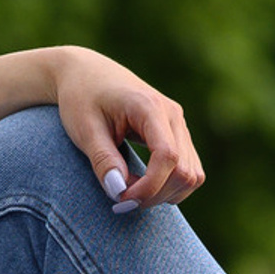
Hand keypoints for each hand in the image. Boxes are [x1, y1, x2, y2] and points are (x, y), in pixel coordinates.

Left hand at [47, 49, 204, 210]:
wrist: (85, 73)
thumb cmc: (81, 97)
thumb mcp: (84, 129)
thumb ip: (103, 160)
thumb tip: (119, 192)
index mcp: (149, 107)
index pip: (168, 156)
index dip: (149, 187)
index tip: (121, 199)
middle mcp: (172, 114)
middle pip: (184, 170)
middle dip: (156, 195)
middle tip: (121, 200)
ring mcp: (178, 124)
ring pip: (192, 174)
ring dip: (165, 194)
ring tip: (130, 193)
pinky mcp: (177, 134)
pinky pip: (188, 169)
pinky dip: (170, 186)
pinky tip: (142, 186)